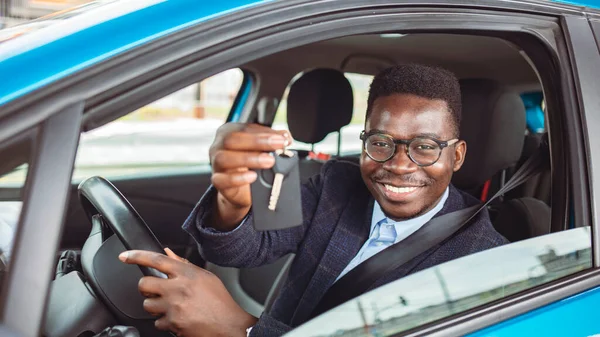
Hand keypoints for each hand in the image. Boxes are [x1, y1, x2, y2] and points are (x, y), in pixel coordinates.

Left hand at [119, 248, 256, 336]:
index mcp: (186, 273)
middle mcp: (177, 288)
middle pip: (144, 284)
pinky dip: (165, 322)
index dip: (137, 256)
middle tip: (156, 291)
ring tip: (171, 307)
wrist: (228, 324)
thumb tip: (167, 253)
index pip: (156, 260)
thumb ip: (183, 264)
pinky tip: (177, 318)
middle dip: (147, 288)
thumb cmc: (219, 300)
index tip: (125, 256)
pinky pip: (157, 322)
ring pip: (147, 305)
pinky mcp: (172, 324)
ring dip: (155, 307)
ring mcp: (173, 307)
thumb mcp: (205, 276)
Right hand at [209, 123, 291, 229]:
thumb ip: (272, 141)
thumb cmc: (250, 164)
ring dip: (248, 158)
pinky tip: (252, 176)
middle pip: (233, 139)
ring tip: (269, 161)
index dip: (265, 132)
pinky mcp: (217, 181)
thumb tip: (286, 136)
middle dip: (258, 142)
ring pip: (225, 158)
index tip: (282, 138)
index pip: (245, 128)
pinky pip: (221, 179)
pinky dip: (238, 178)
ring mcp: (215, 163)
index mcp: (229, 132)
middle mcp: (219, 145)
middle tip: (278, 146)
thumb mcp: (261, 149)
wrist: (241, 190)